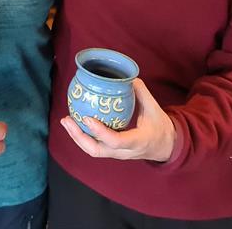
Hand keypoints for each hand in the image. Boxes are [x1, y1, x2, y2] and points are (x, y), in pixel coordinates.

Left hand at [60, 78, 175, 161]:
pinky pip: (94, 147)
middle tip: (67, 119)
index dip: (100, 132)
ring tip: (66, 120)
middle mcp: (124, 151)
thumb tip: (128, 77)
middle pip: (97, 150)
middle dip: (79, 136)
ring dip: (76, 137)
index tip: (87, 118)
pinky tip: (74, 123)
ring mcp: (117, 154)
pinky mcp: (112, 152)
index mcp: (138, 141)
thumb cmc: (160, 127)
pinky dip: (82, 137)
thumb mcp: (155, 109)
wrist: (166, 147)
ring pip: (93, 151)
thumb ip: (142, 93)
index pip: (116, 141)